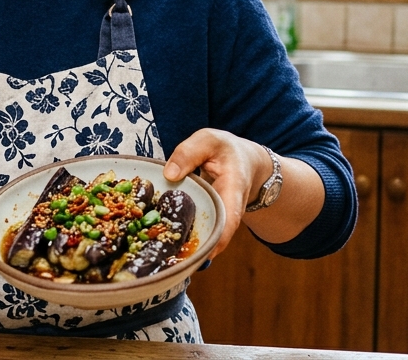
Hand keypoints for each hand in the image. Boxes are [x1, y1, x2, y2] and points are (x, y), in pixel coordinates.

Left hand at [162, 128, 268, 258]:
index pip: (230, 219)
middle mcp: (229, 213)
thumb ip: (189, 153)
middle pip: (215, 239)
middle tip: (171, 265)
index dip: (217, 238)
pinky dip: (182, 244)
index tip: (202, 255)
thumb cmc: (226, 151)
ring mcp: (219, 221)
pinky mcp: (209, 223)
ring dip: (187, 252)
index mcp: (233, 190)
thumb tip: (169, 175)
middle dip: (195, 253)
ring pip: (205, 241)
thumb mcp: (208, 141)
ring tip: (163, 265)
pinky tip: (162, 254)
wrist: (245, 163)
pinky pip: (198, 236)